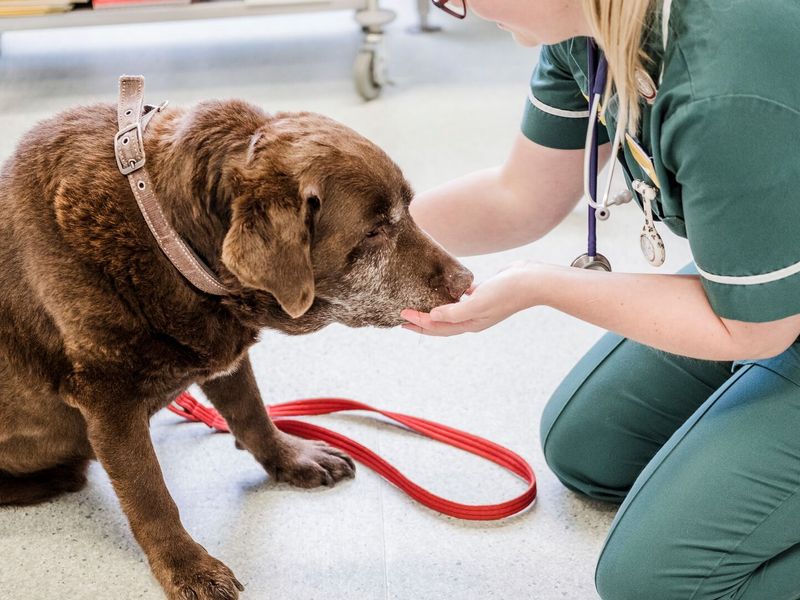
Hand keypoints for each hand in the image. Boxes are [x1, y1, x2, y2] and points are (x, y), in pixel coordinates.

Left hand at [401, 261, 539, 335]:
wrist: (532, 281)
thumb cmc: (506, 292)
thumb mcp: (478, 303)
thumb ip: (454, 312)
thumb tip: (432, 316)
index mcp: (470, 324)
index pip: (438, 327)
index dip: (419, 322)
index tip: (402, 315)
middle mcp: (472, 318)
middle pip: (441, 323)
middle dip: (422, 321)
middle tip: (402, 317)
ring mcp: (478, 306)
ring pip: (450, 311)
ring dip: (434, 310)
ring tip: (419, 305)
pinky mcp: (483, 293)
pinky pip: (460, 297)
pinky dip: (449, 296)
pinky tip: (442, 289)